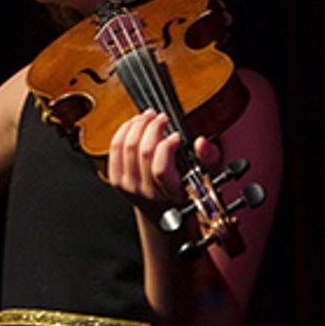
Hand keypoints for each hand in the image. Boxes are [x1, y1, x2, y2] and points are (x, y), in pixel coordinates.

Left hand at [106, 110, 220, 223]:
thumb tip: (201, 142)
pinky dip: (124, 130)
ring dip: (138, 125)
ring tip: (149, 116)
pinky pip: (115, 148)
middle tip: (162, 117)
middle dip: (153, 127)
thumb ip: (209, 158)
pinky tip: (135, 123)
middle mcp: (148, 193)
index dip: (167, 146)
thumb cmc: (187, 187)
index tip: (177, 136)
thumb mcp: (206, 174)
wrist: (162, 209)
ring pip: (127, 146)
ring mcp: (129, 187)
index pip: (160, 168)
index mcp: (171, 194)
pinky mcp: (117, 179)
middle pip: (143, 152)